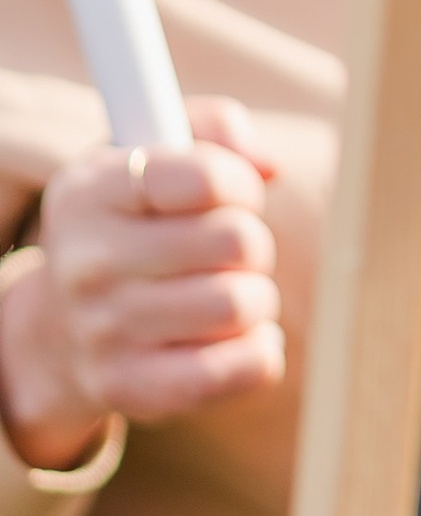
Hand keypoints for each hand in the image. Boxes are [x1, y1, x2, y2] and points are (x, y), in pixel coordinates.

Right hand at [0, 99, 284, 471]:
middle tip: (227, 251)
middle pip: (236, 241)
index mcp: (92, 192)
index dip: (240, 184)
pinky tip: (240, 336)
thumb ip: (218, 127)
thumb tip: (267, 167)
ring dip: (255, 295)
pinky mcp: (129, 388)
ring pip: (241, 304)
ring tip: (224, 291)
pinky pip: (240, 369)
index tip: (229, 195)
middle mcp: (88, 263)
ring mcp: (103, 332)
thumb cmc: (134, 223)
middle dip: (252, 241)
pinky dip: (260, 352)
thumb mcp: (155, 151)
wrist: (58, 329)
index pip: (205, 178)